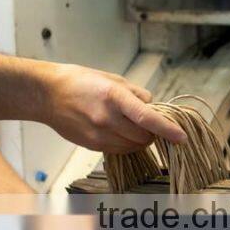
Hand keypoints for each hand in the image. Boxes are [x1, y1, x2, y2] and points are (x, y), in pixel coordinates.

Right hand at [42, 64, 185, 153]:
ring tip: (130, 125)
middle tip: (149, 123)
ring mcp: (99, 134)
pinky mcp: (93, 145)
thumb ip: (136, 94)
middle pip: (144, 137)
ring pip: (134, 146)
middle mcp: (107, 118)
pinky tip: (118, 131)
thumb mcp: (112, 78)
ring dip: (140, 139)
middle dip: (153, 133)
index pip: (147, 118)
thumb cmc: (80, 82)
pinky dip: (126, 144)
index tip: (182, 137)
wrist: (47, 95)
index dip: (167, 129)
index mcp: (114, 96)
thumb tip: (154, 108)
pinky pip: (120, 150)